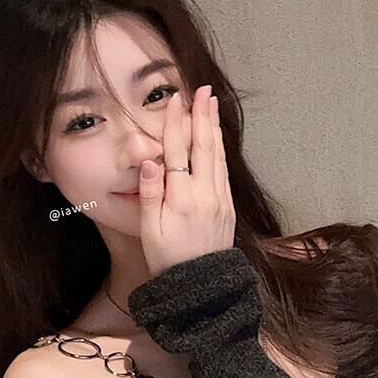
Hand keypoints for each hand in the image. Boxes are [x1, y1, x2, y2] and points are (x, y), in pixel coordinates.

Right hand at [138, 84, 235, 277]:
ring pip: (217, 155)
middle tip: (202, 89)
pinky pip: (223, 170)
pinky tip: (216, 136)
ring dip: (213, 127)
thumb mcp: (149, 230)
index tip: (176, 100)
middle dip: (201, 116)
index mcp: (181, 198)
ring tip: (211, 103)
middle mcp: (205, 194)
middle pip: (203, 146)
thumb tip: (149, 160)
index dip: (176, 124)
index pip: (177, 151)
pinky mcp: (228, 206)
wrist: (200, 287)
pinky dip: (220, 148)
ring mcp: (220, 199)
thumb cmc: (168, 260)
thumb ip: (150, 193)